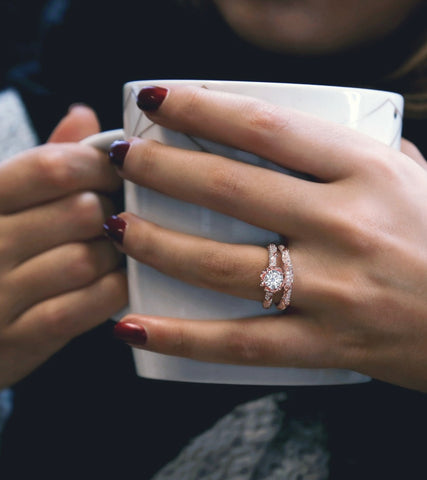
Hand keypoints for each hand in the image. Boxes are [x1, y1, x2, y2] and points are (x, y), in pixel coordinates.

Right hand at [0, 105, 126, 387]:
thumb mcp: (3, 201)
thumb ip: (41, 162)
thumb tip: (84, 115)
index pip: (50, 167)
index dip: (98, 164)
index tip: (121, 169)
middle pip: (79, 212)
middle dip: (112, 209)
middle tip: (122, 211)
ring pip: (86, 260)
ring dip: (116, 253)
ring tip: (118, 247)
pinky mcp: (20, 339)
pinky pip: (85, 307)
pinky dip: (112, 290)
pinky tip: (117, 279)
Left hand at [108, 86, 426, 391]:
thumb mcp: (413, 178)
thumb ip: (359, 156)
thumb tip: (302, 139)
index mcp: (368, 173)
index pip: (265, 129)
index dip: (202, 109)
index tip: (156, 100)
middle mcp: (346, 226)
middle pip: (230, 190)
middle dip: (162, 168)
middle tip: (120, 159)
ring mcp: (333, 289)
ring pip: (221, 266)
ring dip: (156, 242)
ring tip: (116, 226)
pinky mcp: (327, 344)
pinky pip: (240, 344)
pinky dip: (180, 338)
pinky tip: (133, 327)